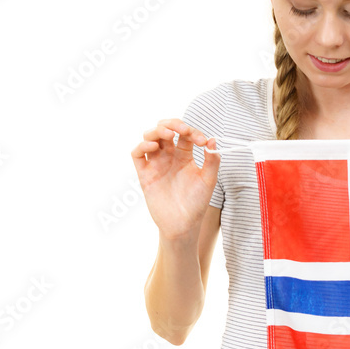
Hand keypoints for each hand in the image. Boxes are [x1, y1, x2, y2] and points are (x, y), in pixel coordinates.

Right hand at [130, 119, 219, 240]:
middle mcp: (169, 157)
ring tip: (168, 134)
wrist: (183, 225)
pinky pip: (137, 155)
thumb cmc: (196, 203)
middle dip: (172, 123)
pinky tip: (154, 147)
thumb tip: (212, 139)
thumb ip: (212, 161)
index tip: (201, 140)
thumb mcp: (208, 180)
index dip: (192, 131)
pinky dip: (142, 146)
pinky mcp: (145, 175)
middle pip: (164, 129)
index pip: (184, 134)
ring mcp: (156, 164)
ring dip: (156, 131)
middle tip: (181, 129)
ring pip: (149, 138)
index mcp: (184, 155)